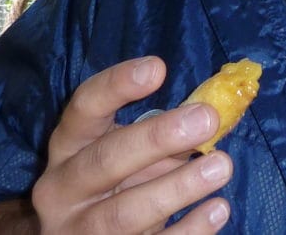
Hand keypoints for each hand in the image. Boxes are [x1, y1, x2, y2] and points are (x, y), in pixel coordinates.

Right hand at [30, 56, 232, 233]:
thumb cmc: (114, 184)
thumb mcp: (128, 152)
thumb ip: (163, 133)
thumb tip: (217, 112)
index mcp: (68, 148)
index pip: (84, 108)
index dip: (116, 86)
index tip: (158, 67)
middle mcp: (63, 189)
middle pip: (104, 162)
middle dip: (156, 138)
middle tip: (207, 119)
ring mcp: (79, 232)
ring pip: (124, 213)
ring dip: (178, 188)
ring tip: (222, 166)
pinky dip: (188, 231)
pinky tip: (217, 209)